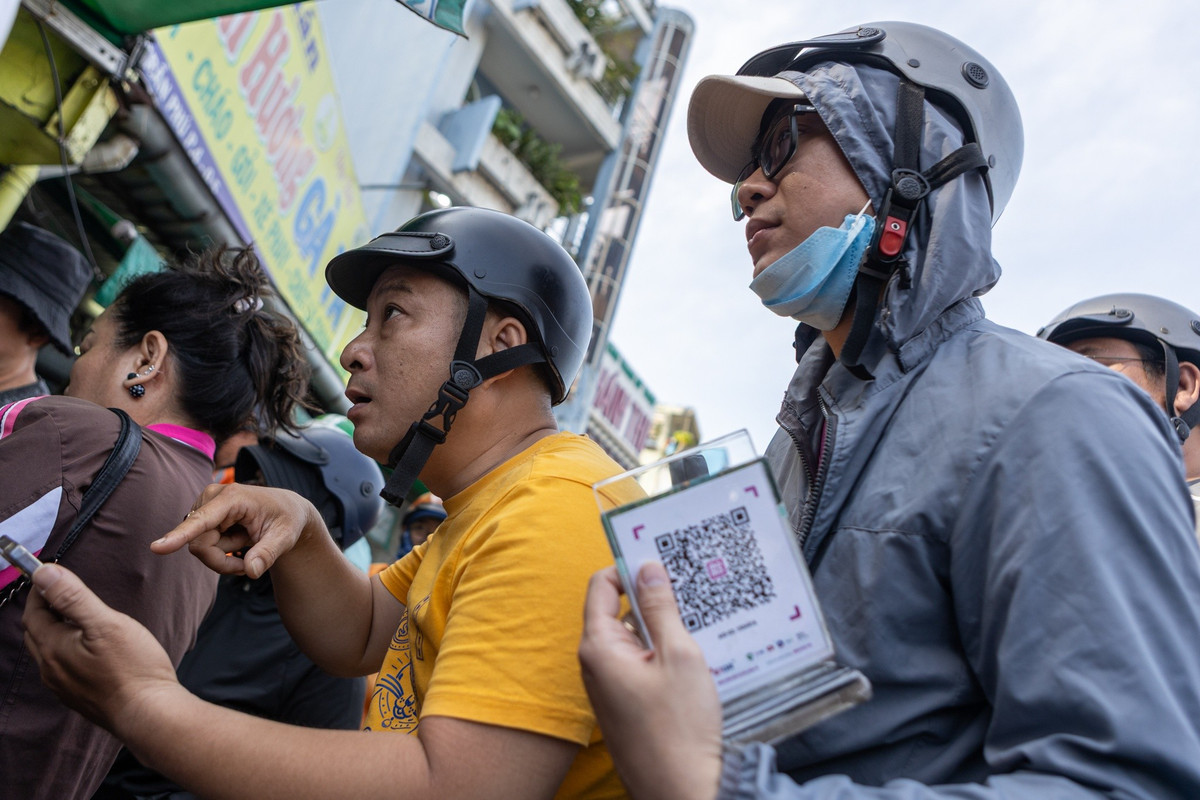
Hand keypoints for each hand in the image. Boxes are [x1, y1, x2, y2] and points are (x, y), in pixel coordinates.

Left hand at [22, 564, 181, 733]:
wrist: (149, 714)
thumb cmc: (133, 668)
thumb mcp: (106, 623)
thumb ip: (73, 597)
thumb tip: (44, 573)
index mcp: (54, 648)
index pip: (34, 612)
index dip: (40, 590)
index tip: (53, 573)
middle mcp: (51, 670)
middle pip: (36, 632)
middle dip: (45, 608)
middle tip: (64, 590)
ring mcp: (63, 686)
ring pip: (48, 651)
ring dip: (54, 630)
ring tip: (77, 616)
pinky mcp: (78, 697)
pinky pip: (62, 667)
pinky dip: (66, 649)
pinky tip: (88, 647)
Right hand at [152, 483, 322, 578]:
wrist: (286, 511)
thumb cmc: (287, 520)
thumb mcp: (286, 537)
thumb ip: (269, 553)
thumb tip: (253, 571)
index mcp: (233, 498)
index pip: (202, 521)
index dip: (179, 536)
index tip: (156, 548)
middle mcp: (212, 497)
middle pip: (199, 546)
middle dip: (223, 562)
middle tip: (251, 563)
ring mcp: (204, 507)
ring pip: (199, 549)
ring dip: (225, 558)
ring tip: (248, 544)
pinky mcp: (201, 517)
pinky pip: (201, 547)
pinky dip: (221, 554)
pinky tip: (239, 542)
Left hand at [579, 564, 722, 799]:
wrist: (681, 791)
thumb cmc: (680, 729)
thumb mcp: (679, 655)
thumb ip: (661, 607)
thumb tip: (647, 566)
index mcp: (599, 647)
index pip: (600, 586)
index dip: (628, 568)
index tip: (661, 562)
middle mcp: (595, 665)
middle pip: (617, 611)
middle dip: (651, 600)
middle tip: (688, 593)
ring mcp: (608, 687)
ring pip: (633, 639)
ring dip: (661, 630)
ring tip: (698, 628)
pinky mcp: (624, 704)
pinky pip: (639, 664)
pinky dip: (662, 655)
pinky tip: (693, 661)